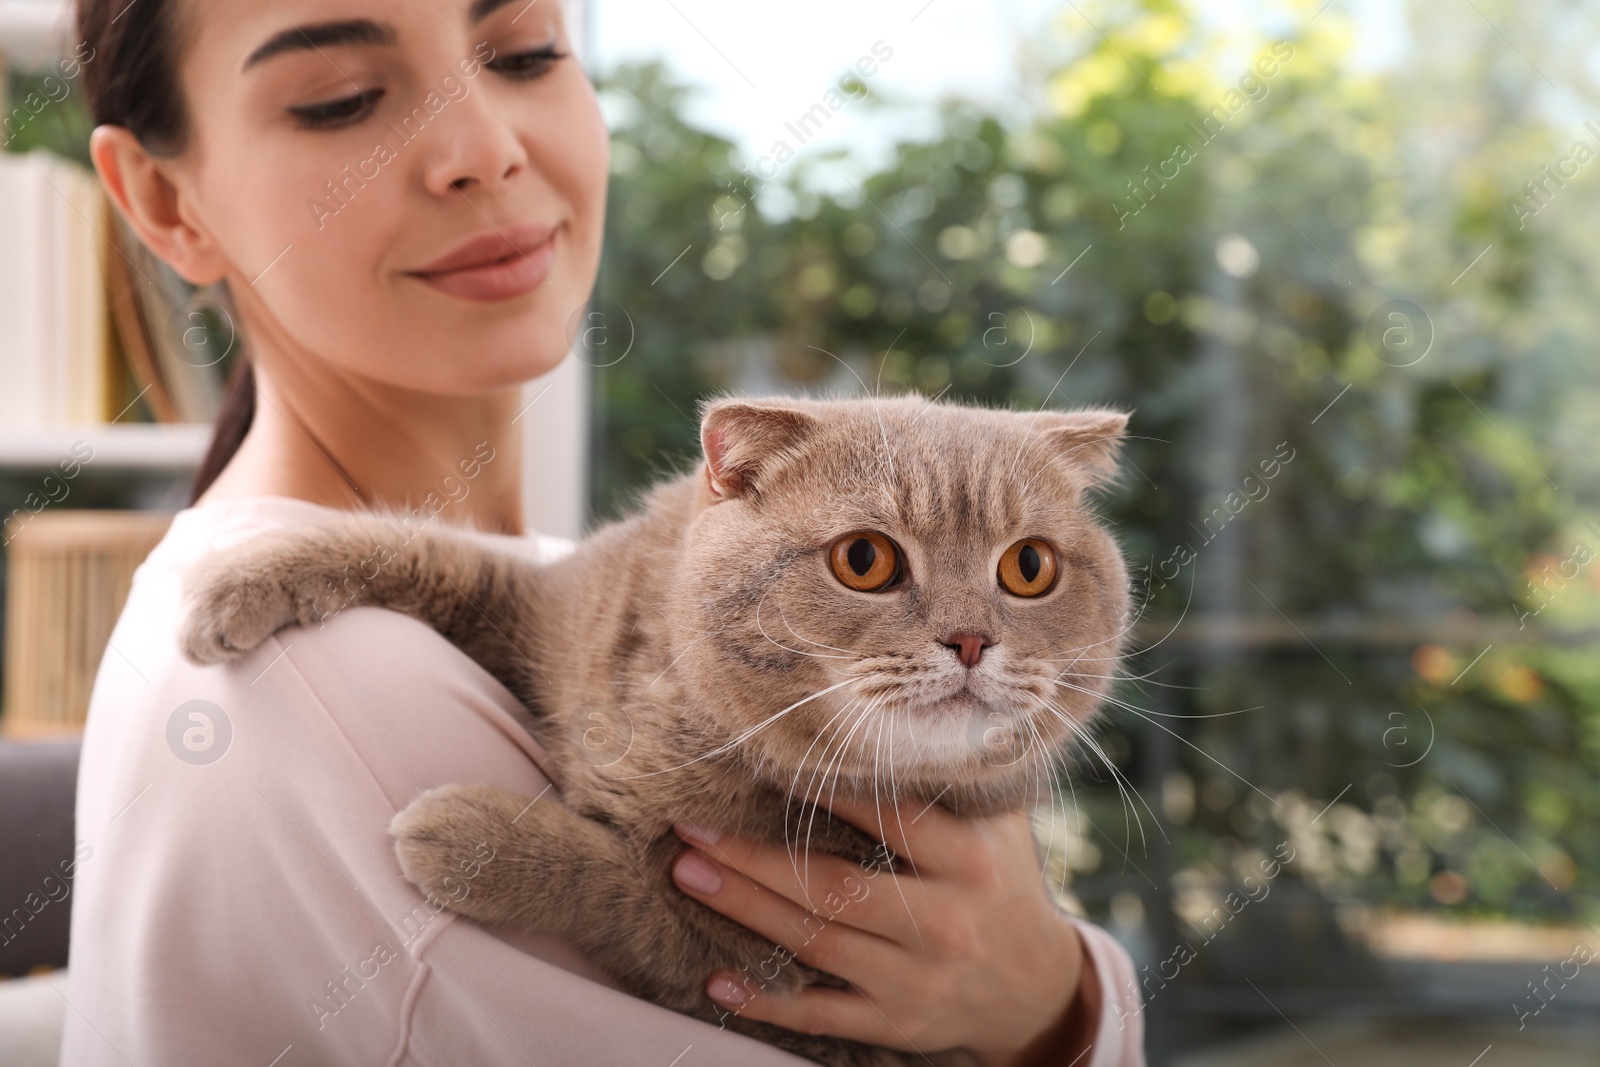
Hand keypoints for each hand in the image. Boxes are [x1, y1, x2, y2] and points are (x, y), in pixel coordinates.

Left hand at [669, 796, 1093, 1064]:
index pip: (888, 817)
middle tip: (689, 830)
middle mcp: (942, 920)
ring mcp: (917, 979)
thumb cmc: (1001, 883)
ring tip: (688, 875)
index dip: (824, 791)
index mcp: (967, 859)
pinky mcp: (898, 1025)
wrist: (1039, 989)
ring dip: (744, 909)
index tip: (763, 764)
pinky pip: (822, 1014)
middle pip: (833, 886)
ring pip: (817, 942)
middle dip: (754, 858)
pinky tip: (718, 980)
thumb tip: (903, 705)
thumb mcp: (1000, 824)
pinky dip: (767, 1001)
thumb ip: (955, 774)